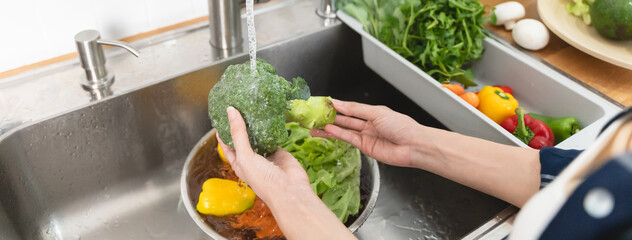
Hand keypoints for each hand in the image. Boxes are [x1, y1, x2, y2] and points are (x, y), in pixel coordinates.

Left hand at [219, 106, 355, 239]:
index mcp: (239, 163)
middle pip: (243, 139)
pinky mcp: (279, 151)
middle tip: (238, 106)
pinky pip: (273, 138)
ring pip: (258, 137)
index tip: (221, 115)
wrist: (290, 191)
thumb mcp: (245, 156)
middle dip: (240, 125)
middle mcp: (251, 158)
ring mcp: (265, 155)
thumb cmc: (263, 179)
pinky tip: (269, 117)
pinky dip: (271, 129)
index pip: (227, 145)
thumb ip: (239, 134)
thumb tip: (231, 111)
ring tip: (252, 108)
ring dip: (256, 125)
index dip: (223, 131)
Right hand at [311, 99, 424, 167]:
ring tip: (315, 126)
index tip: (323, 103)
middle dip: (330, 118)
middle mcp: (369, 124)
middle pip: (345, 120)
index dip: (337, 106)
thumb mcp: (376, 112)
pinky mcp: (365, 148)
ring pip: (344, 130)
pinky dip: (338, 135)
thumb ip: (356, 109)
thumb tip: (339, 103)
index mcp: (373, 112)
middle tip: (315, 115)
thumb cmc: (401, 126)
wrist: (413, 146)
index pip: (351, 108)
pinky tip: (328, 130)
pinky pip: (348, 139)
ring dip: (330, 128)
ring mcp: (366, 136)